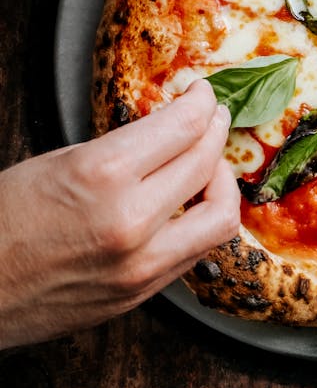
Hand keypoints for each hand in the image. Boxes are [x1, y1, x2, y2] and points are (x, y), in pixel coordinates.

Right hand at [0, 81, 239, 348]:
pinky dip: (205, 218)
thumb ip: (122, 148)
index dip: (202, 102)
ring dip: (223, 180)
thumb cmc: (3, 222)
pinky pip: (198, 249)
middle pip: (207, 161)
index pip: (183, 126)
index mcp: (103, 174)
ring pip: (221, 214)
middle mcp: (130, 220)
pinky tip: (194, 202)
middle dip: (217, 129)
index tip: (203, 94)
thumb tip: (170, 129)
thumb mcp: (58, 163)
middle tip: (213, 118)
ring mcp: (141, 263)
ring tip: (210, 164)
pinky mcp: (143, 293)